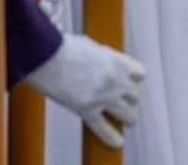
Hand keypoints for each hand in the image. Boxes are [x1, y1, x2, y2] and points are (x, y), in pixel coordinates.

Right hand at [26, 34, 145, 148]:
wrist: (49, 57)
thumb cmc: (63, 48)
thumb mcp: (90, 45)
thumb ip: (98, 55)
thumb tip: (95, 56)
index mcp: (117, 61)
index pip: (139, 74)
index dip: (134, 79)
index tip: (130, 82)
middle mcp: (116, 80)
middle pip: (133, 94)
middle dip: (130, 98)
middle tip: (126, 102)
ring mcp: (104, 96)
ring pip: (126, 113)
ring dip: (129, 117)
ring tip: (130, 121)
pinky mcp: (87, 110)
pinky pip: (103, 127)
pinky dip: (110, 136)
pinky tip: (117, 143)